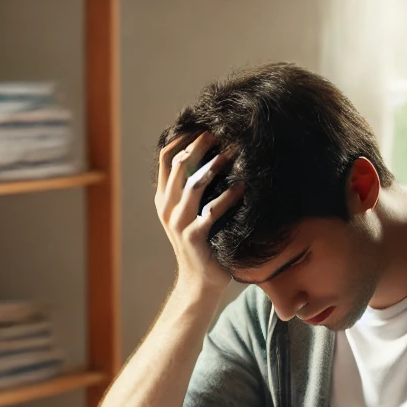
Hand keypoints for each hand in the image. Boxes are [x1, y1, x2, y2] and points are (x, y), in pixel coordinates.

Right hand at [155, 132, 243, 296]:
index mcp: (164, 199)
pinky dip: (228, 197)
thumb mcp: (191, 213)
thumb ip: (192, 188)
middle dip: (199, 145)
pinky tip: (242, 188)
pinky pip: (211, 211)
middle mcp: (167, 208)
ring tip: (233, 153)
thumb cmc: (202, 244)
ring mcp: (179, 224)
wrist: (199, 281)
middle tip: (220, 133)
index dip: (184, 137)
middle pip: (179, 165)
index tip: (204, 125)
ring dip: (214, 166)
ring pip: (193, 184)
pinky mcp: (194, 238)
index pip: (166, 157)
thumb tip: (212, 152)